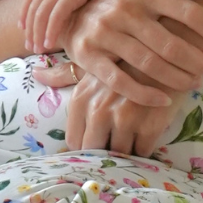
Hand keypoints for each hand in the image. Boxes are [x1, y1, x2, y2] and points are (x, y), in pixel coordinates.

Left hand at [20, 0, 122, 53]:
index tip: (22, 26)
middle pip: (33, 7)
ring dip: (36, 33)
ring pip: (40, 14)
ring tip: (37, 49)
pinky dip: (50, 31)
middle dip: (29, 28)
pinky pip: (55, 17)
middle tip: (28, 45)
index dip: (25, 11)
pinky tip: (49, 43)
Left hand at [35, 65, 177, 157]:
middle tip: (118, 141)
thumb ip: (63, 73)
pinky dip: (146, 146)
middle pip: (95, 151)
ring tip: (135, 133)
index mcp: (81, 99)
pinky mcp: (150, 125)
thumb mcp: (91, 62)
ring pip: (120, 153)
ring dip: (127, 149)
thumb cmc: (126, 57)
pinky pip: (144, 151)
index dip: (88, 143)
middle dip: (106, 151)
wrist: (166, 49)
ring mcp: (124, 119)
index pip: (75, 141)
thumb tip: (36, 73)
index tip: (100, 140)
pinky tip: (149, 131)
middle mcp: (98, 111)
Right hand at [44, 0, 202, 106]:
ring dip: (178, 79)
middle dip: (198, 62)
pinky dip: (146, 94)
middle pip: (172, 44)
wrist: (65, 11)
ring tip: (193, 84)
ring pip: (150, 64)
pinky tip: (164, 100)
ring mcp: (103, 32)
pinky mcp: (87, 54)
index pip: (189, 12)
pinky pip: (121, 82)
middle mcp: (123, 7)